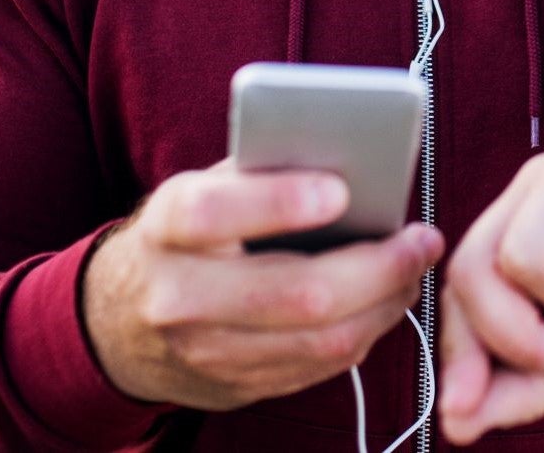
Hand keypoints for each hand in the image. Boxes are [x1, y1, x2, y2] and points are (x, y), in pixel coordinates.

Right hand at [82, 159, 443, 408]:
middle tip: (422, 239)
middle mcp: (179, 294)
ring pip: (317, 339)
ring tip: (415, 267)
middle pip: (293, 293)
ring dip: (384, 304)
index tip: (341, 189)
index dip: (280, 201)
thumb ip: (266, 169)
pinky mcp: (233, 387)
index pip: (215, 213)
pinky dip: (364, 333)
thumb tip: (356, 155)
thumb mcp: (209, 182)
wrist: (122, 315)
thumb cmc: (191, 228)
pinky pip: (316, 368)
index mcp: (168, 224)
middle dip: (375, 268)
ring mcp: (205, 352)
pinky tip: (386, 300)